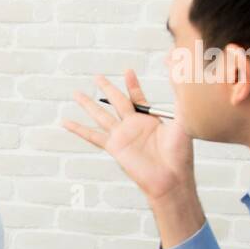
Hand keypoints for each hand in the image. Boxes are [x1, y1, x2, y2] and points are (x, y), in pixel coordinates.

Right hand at [62, 70, 194, 203]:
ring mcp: (122, 136)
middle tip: (97, 77)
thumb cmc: (181, 152)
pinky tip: (66, 122)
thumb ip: (179, 95)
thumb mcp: (184, 117)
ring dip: (88, 104)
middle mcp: (134, 126)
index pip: (137, 98)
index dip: (132, 85)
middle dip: (107, 88)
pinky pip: (93, 136)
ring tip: (76, 93)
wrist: (171, 177)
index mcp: (150, 119)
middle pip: (116, 102)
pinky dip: (78, 129)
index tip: (127, 71)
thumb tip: (182, 72)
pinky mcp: (114, 146)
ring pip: (101, 115)